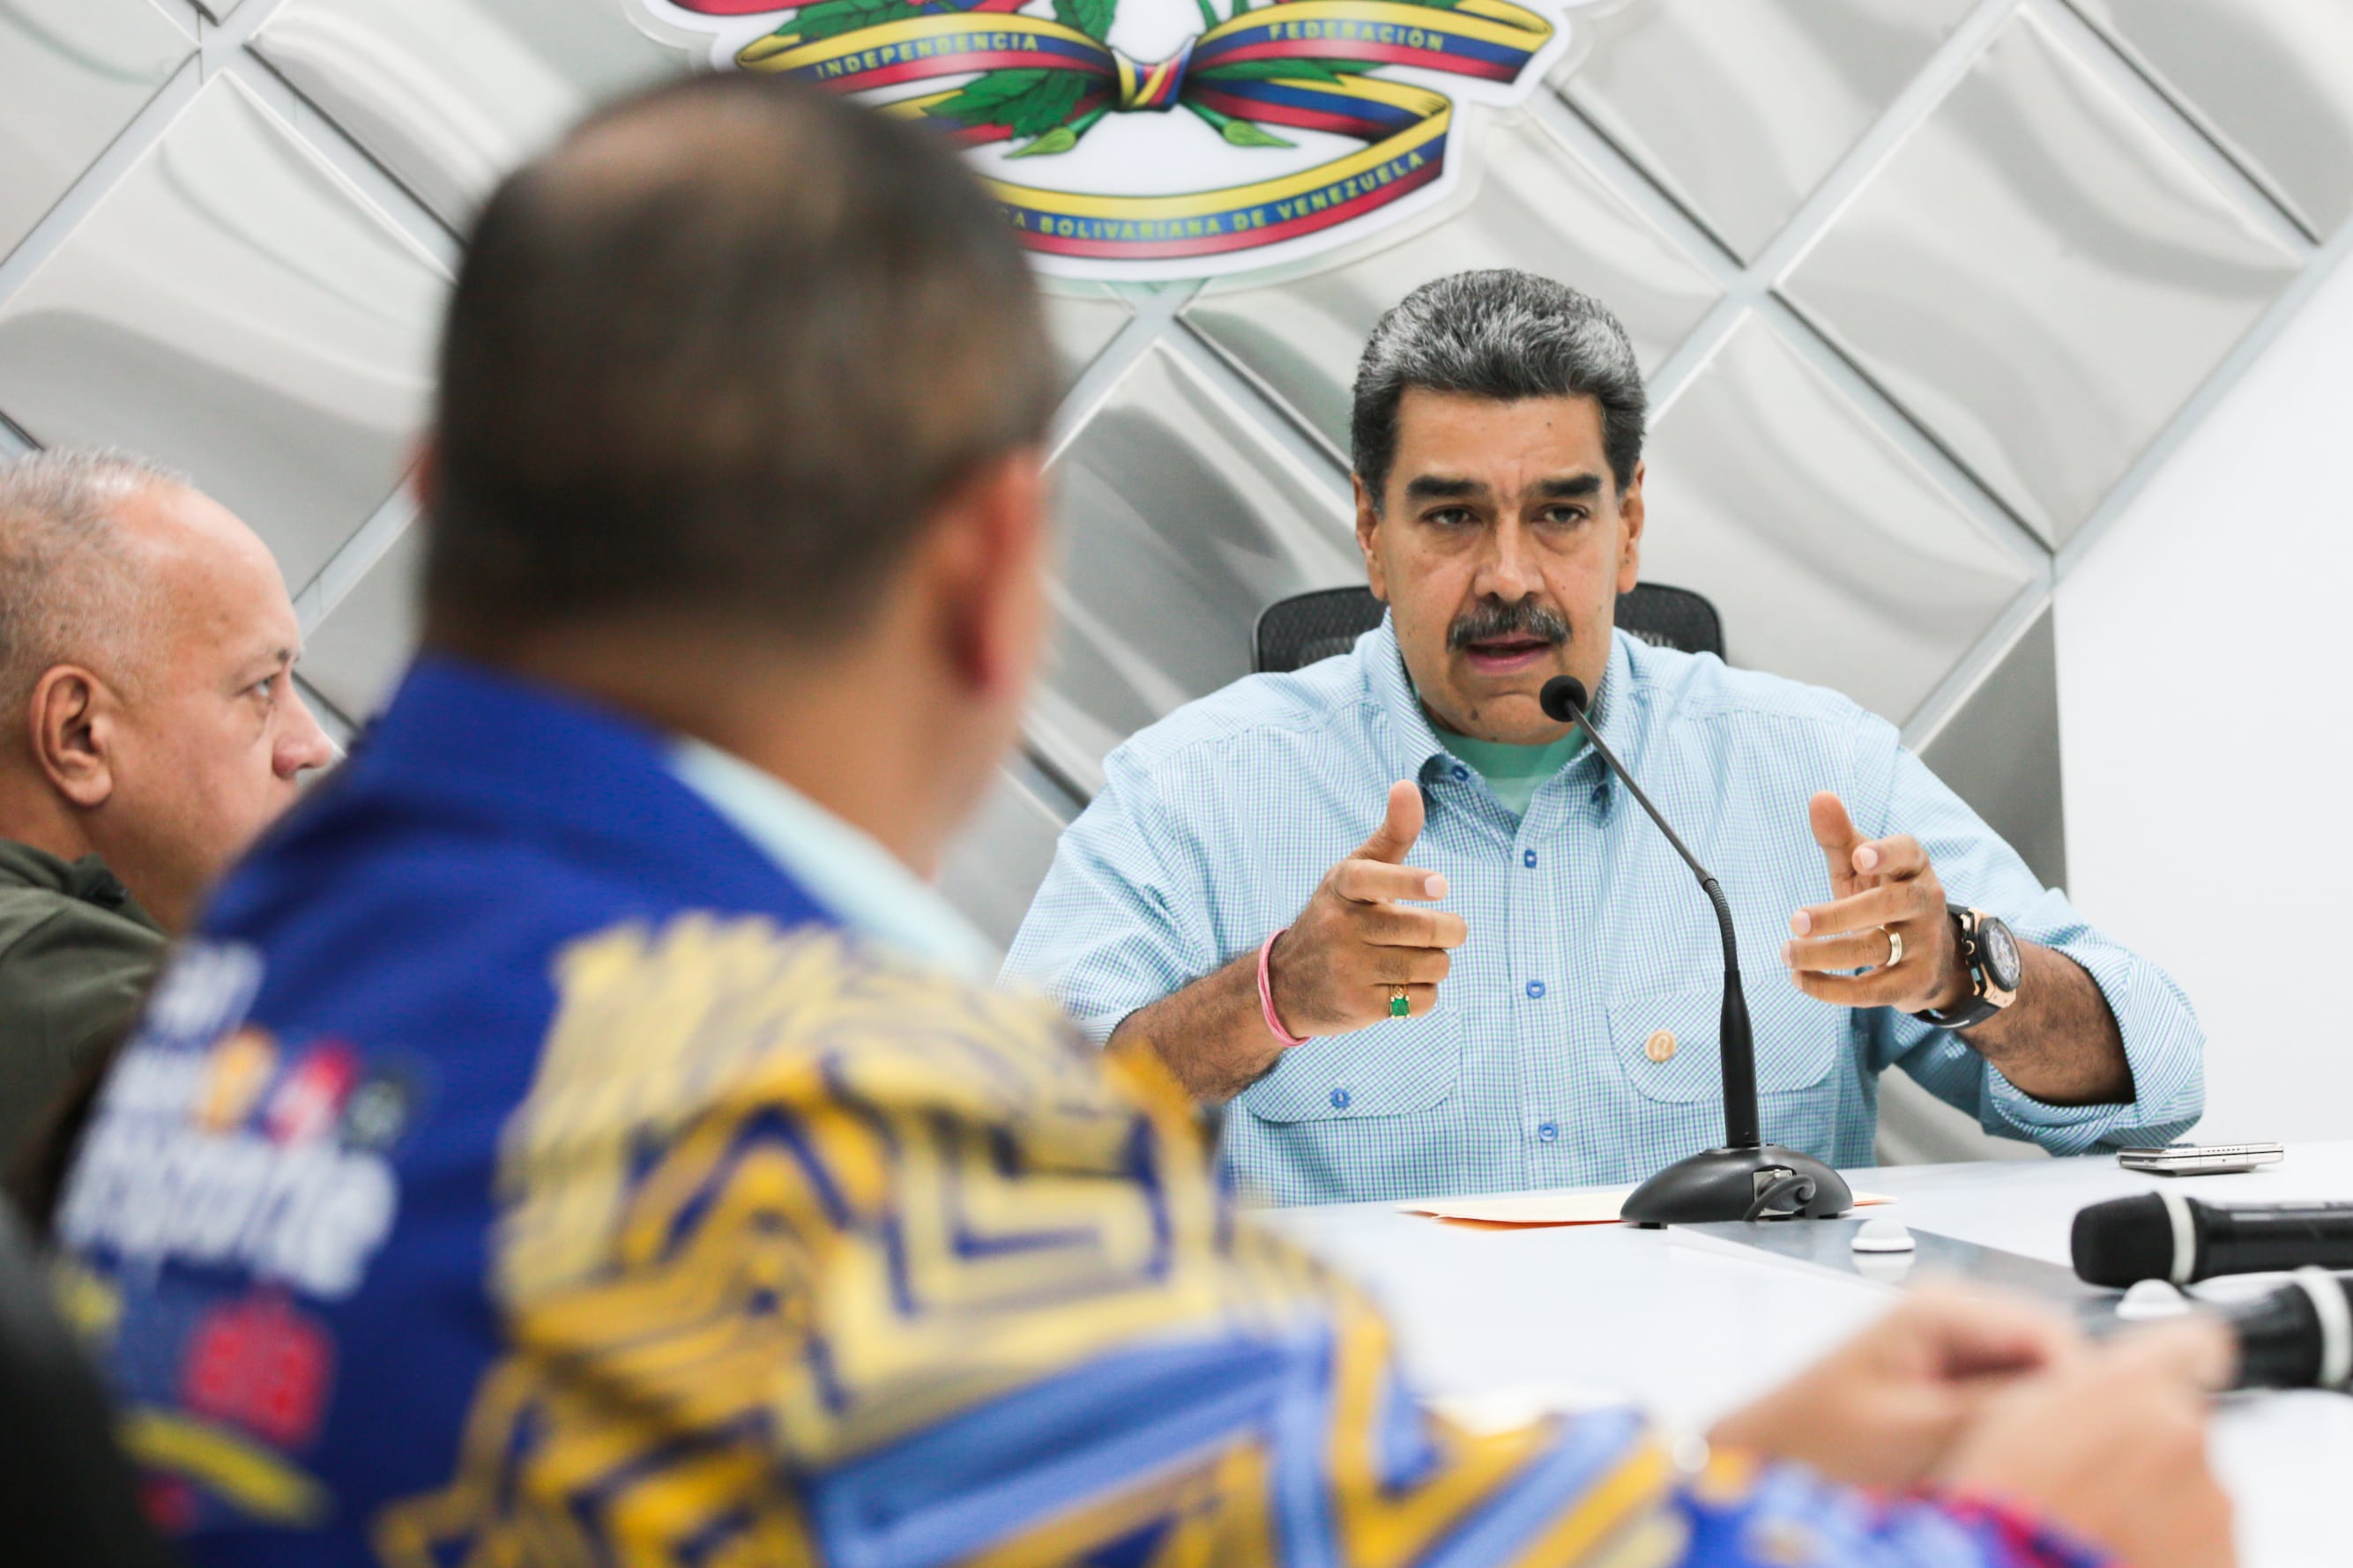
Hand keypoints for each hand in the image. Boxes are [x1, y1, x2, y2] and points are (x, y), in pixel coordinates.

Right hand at [1267, 781, 1466, 1036]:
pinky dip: (1424, 993)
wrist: (1285, 983)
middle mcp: (1341, 925)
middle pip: (1426, 930)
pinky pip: (1423, 999)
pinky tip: (1401, 986)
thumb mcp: (1354, 874)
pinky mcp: (1359, 1006)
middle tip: (1449, 930)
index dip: (1409, 882)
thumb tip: (1407, 784)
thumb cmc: (1336, 917)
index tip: (1439, 886)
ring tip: (1414, 958)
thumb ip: (1391, 833)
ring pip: (1431, 965)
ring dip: (1436, 963)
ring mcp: (1348, 968)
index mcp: (1343, 885)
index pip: (1376, 878)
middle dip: (1451, 931)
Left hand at [1706, 1286, 2077, 1488]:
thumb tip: (2075, 1402)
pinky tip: (1994, 1468)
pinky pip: (2011, 1405)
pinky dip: (2013, 1438)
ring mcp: (1955, 1345)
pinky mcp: (1953, 1380)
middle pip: (2052, 1356)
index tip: (2092, 1446)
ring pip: (2037, 1385)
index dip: (2082, 1390)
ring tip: (2014, 1470)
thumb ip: (1993, 1410)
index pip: (2052, 1332)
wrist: (1767, 1458)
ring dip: (2036, 1429)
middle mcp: (1953, 1314)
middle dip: (2061, 1412)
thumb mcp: (1911, 1430)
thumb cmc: (1812, 1441)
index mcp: (1940, 1306)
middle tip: (2057, 1471)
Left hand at [1783, 792, 1970, 1014]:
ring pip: (1875, 948)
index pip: (1907, 853)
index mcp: (1912, 866)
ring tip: (1787, 952)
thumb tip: (1819, 797)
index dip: (1885, 854)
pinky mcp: (1915, 982)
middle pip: (1887, 905)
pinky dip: (1832, 988)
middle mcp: (1925, 902)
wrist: (1932, 955)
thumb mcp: (1863, 866)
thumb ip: (1839, 835)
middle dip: (1839, 914)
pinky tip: (1800, 979)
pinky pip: (1873, 990)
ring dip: (1824, 954)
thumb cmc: (1884, 896)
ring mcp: (1923, 943)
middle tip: (1796, 920)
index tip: (1858, 856)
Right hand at [1938, 1317, 2236, 1567]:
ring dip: (2157, 1500)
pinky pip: (2204, 1541)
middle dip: (2146, 1446)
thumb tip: (2089, 1386)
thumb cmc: (2007, 1509)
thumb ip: (2071, 1389)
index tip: (2173, 1371)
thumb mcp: (2007, 1416)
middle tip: (2093, 1482)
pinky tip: (2120, 1554)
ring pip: (2192, 1485)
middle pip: (2181, 1423)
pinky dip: (2172, 1547)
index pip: (2196, 1341)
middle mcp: (2186, 1437)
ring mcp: (2212, 1506)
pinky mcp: (2225, 1559)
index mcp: (2131, 1387)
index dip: (2182, 1356)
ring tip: (2100, 1528)